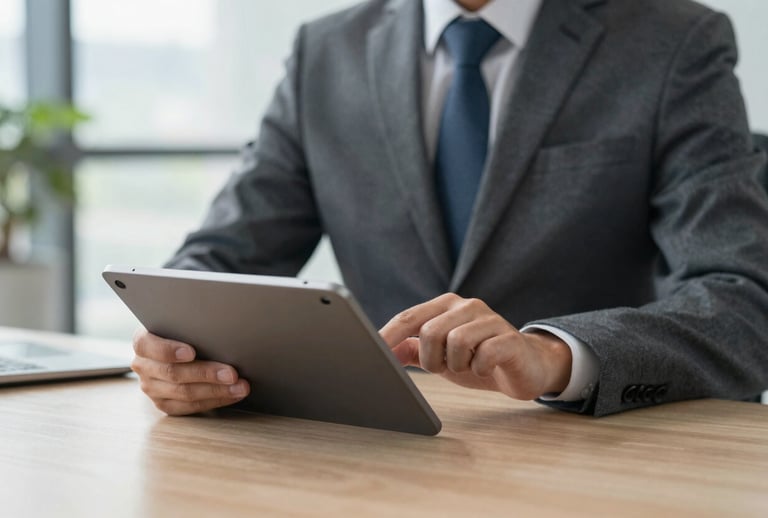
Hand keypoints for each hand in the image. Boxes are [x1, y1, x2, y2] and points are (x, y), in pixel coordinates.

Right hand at [131, 328, 249, 414]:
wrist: (175, 350)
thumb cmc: (182, 333)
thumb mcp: (181, 324)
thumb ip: (192, 326)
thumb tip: (220, 328)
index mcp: (143, 342)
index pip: (149, 346)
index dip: (169, 350)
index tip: (192, 352)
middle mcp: (143, 366)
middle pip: (174, 373)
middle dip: (206, 374)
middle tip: (232, 373)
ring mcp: (152, 388)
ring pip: (184, 393)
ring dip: (217, 391)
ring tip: (240, 387)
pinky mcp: (164, 404)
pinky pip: (190, 407)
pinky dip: (215, 400)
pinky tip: (232, 395)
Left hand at [379, 293, 571, 399]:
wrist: (525, 367)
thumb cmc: (477, 358)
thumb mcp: (439, 355)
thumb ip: (411, 350)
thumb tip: (382, 351)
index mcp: (445, 305)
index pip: (408, 317)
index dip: (388, 336)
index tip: (371, 353)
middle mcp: (467, 306)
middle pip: (430, 333)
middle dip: (432, 360)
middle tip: (446, 366)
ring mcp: (490, 319)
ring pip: (455, 342)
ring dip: (456, 365)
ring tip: (468, 365)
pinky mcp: (510, 338)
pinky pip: (483, 354)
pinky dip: (479, 368)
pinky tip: (486, 368)